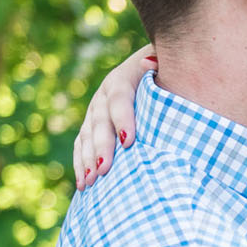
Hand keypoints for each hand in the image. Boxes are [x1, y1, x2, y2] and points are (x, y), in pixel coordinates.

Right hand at [74, 45, 155, 189]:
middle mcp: (104, 95)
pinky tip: (83, 184)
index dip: (122, 119)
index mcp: (122, 79)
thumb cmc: (165, 72)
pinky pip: (82, 146)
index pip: (120, 98)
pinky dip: (81, 164)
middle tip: (105, 169)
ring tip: (91, 182)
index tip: (128, 141)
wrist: (152, 68)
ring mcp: (95, 112)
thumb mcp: (165, 66)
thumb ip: (159, 65)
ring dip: (88, 159)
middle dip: (102, 147)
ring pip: (87, 135)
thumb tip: (150, 63)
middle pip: (100, 121)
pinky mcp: (91, 127)